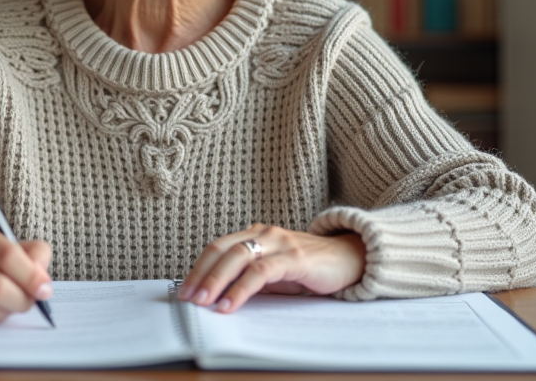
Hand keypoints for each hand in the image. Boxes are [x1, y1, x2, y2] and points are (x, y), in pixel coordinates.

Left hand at [178, 224, 365, 313]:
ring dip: (216, 281)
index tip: (184, 289)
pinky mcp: (295, 257)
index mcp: (256, 234)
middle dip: (201, 274)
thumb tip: (218, 297)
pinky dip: (241, 289)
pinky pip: (261, 272)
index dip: (199, 267)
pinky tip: (230, 304)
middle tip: (187, 298)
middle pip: (222, 249)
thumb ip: (251, 277)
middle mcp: (264, 233)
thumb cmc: (310, 268)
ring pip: (237, 257)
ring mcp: (279, 242)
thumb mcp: (275, 272)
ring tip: (203, 302)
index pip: (218, 247)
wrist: (351, 258)